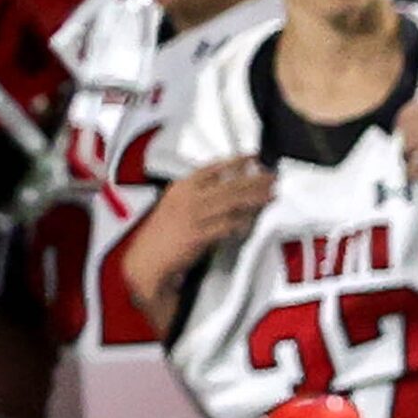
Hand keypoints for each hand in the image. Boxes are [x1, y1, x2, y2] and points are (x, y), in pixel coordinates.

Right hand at [129, 157, 272, 291]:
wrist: (147, 261)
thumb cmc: (161, 237)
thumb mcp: (176, 207)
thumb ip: (198, 197)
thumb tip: (226, 192)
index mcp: (180, 188)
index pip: (212, 167)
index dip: (235, 161)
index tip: (252, 157)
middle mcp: (187, 198)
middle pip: (227, 184)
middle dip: (253, 180)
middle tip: (271, 177)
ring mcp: (192, 216)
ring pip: (230, 202)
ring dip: (253, 198)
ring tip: (270, 195)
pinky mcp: (197, 236)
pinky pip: (225, 226)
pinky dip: (240, 223)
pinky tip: (253, 220)